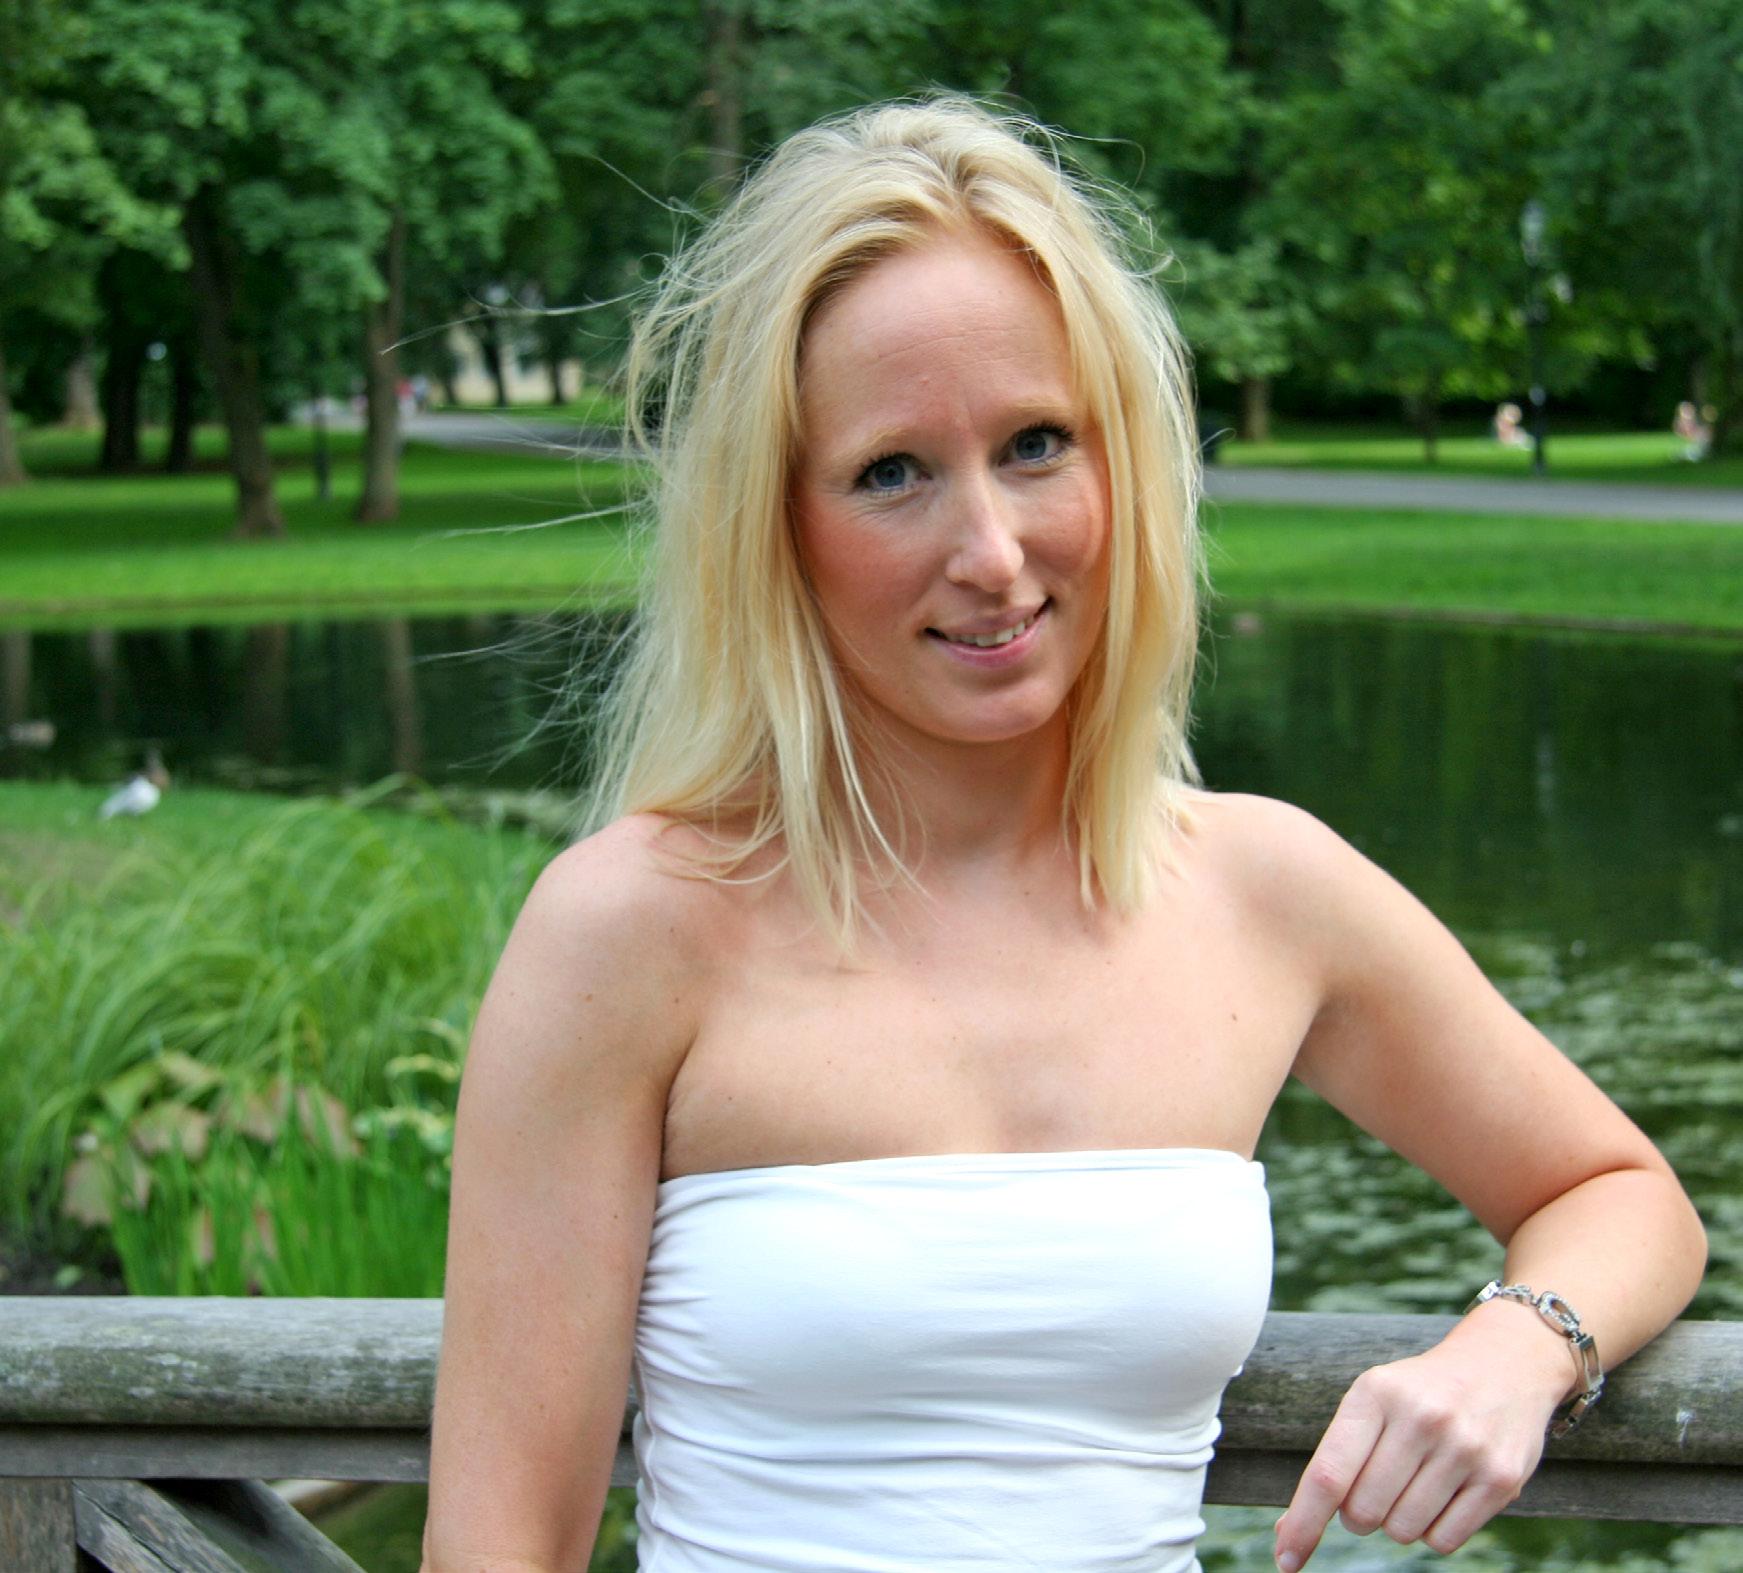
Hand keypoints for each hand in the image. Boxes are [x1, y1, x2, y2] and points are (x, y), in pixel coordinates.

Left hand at [1272, 1332, 1566, 1570]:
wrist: (1503, 1364)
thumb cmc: (1418, 1394)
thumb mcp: (1372, 1401)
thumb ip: (1333, 1462)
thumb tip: (1289, 1534)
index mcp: (1375, 1393)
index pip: (1328, 1474)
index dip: (1304, 1522)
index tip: (1286, 1559)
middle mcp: (1420, 1417)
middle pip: (1363, 1511)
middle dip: (1359, 1513)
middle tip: (1378, 1484)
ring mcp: (1464, 1448)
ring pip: (1403, 1531)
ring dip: (1398, 1522)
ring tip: (1415, 1482)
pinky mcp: (1501, 1478)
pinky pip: (1444, 1542)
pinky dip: (1433, 1531)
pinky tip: (1443, 1494)